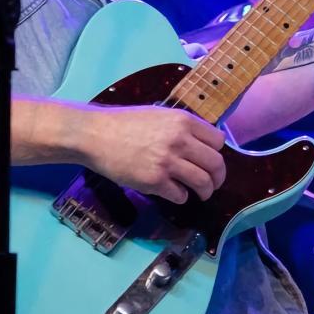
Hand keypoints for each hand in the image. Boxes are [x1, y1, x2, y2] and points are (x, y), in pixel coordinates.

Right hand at [78, 106, 225, 202]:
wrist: (95, 135)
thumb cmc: (125, 124)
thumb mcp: (159, 115)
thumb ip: (181, 128)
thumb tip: (201, 144)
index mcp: (183, 121)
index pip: (218, 141)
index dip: (216, 152)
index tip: (210, 160)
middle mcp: (180, 140)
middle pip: (216, 164)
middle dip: (218, 177)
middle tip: (214, 183)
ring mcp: (168, 161)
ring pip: (203, 182)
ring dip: (205, 191)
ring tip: (202, 194)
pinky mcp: (154, 181)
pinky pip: (180, 195)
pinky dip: (182, 197)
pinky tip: (175, 193)